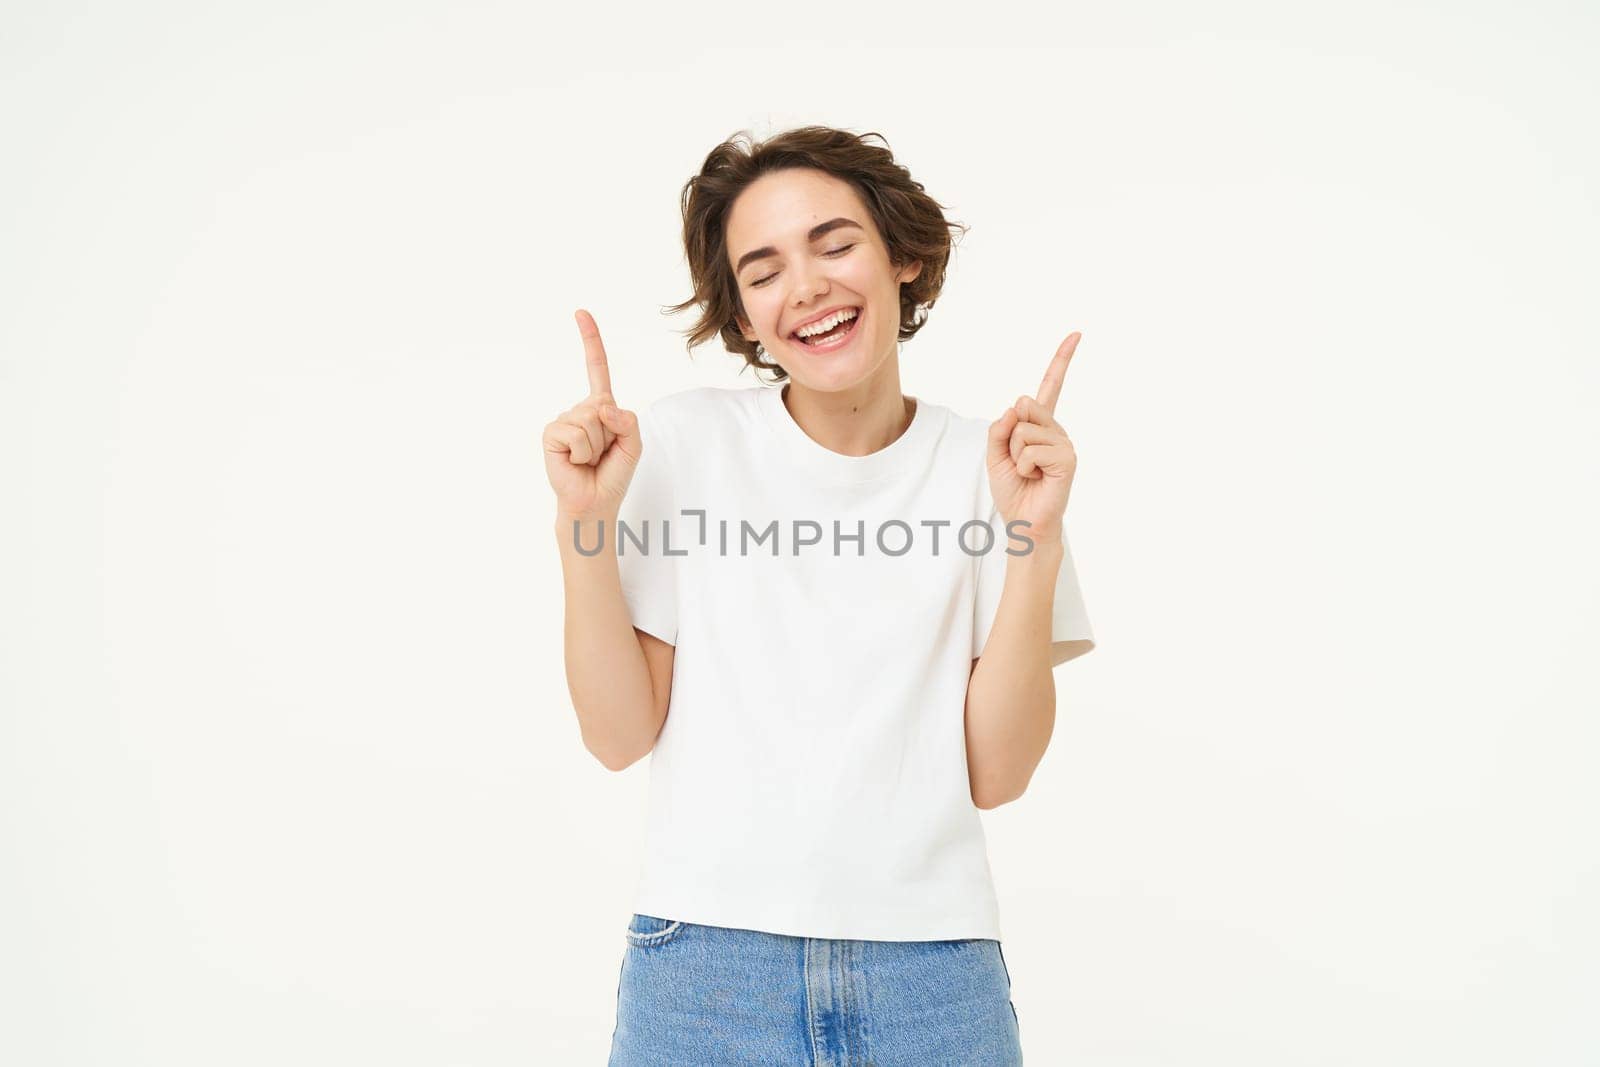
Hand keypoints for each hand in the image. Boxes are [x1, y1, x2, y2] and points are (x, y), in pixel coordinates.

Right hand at [542, 309, 642, 519]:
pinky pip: (575, 432)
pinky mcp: (552, 434)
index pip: (596, 368)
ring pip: (590, 420)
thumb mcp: (633, 444)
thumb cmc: (612, 474)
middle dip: (610, 433)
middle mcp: (580, 410)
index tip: (580, 313)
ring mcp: (563, 420)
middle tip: (602, 454)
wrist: (594, 502)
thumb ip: (627, 420)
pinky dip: (582, 451)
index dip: (590, 341)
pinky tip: (576, 462)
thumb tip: (602, 406)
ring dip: (597, 445)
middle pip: (603, 404)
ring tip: (590, 460)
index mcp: (601, 407)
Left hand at [985, 331, 1080, 545]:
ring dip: (1014, 454)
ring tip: (1026, 472)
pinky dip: (1024, 466)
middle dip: (1008, 436)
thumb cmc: (1012, 488)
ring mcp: (1064, 442)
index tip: (1077, 334)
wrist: (1023, 522)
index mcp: (1040, 424)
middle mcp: (1055, 429)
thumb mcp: (994, 454)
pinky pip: (1031, 449)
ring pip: (1023, 430)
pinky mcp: (1067, 459)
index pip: (1051, 386)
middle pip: (1023, 406)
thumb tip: (1015, 408)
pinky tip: (1034, 478)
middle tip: (1017, 461)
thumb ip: (999, 428)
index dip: (1062, 359)